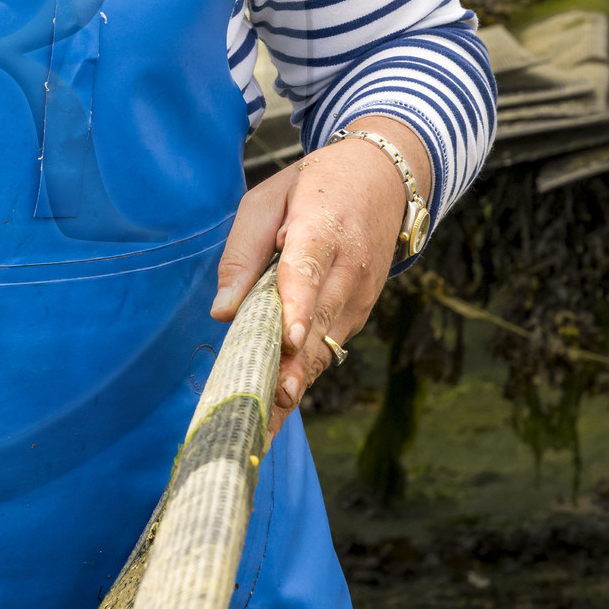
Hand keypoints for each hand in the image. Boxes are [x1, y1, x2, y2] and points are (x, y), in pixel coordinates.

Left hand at [209, 114, 431, 439]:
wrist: (384, 178)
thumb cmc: (316, 186)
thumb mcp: (268, 199)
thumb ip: (243, 252)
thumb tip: (223, 311)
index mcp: (322, 228)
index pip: (308, 271)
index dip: (298, 307)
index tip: (288, 338)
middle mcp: (348, 269)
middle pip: (316, 326)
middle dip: (287, 370)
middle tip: (258, 411)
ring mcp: (359, 296)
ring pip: (322, 349)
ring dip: (293, 387)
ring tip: (261, 430)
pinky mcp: (359, 314)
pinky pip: (327, 350)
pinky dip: (301, 378)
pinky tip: (275, 412)